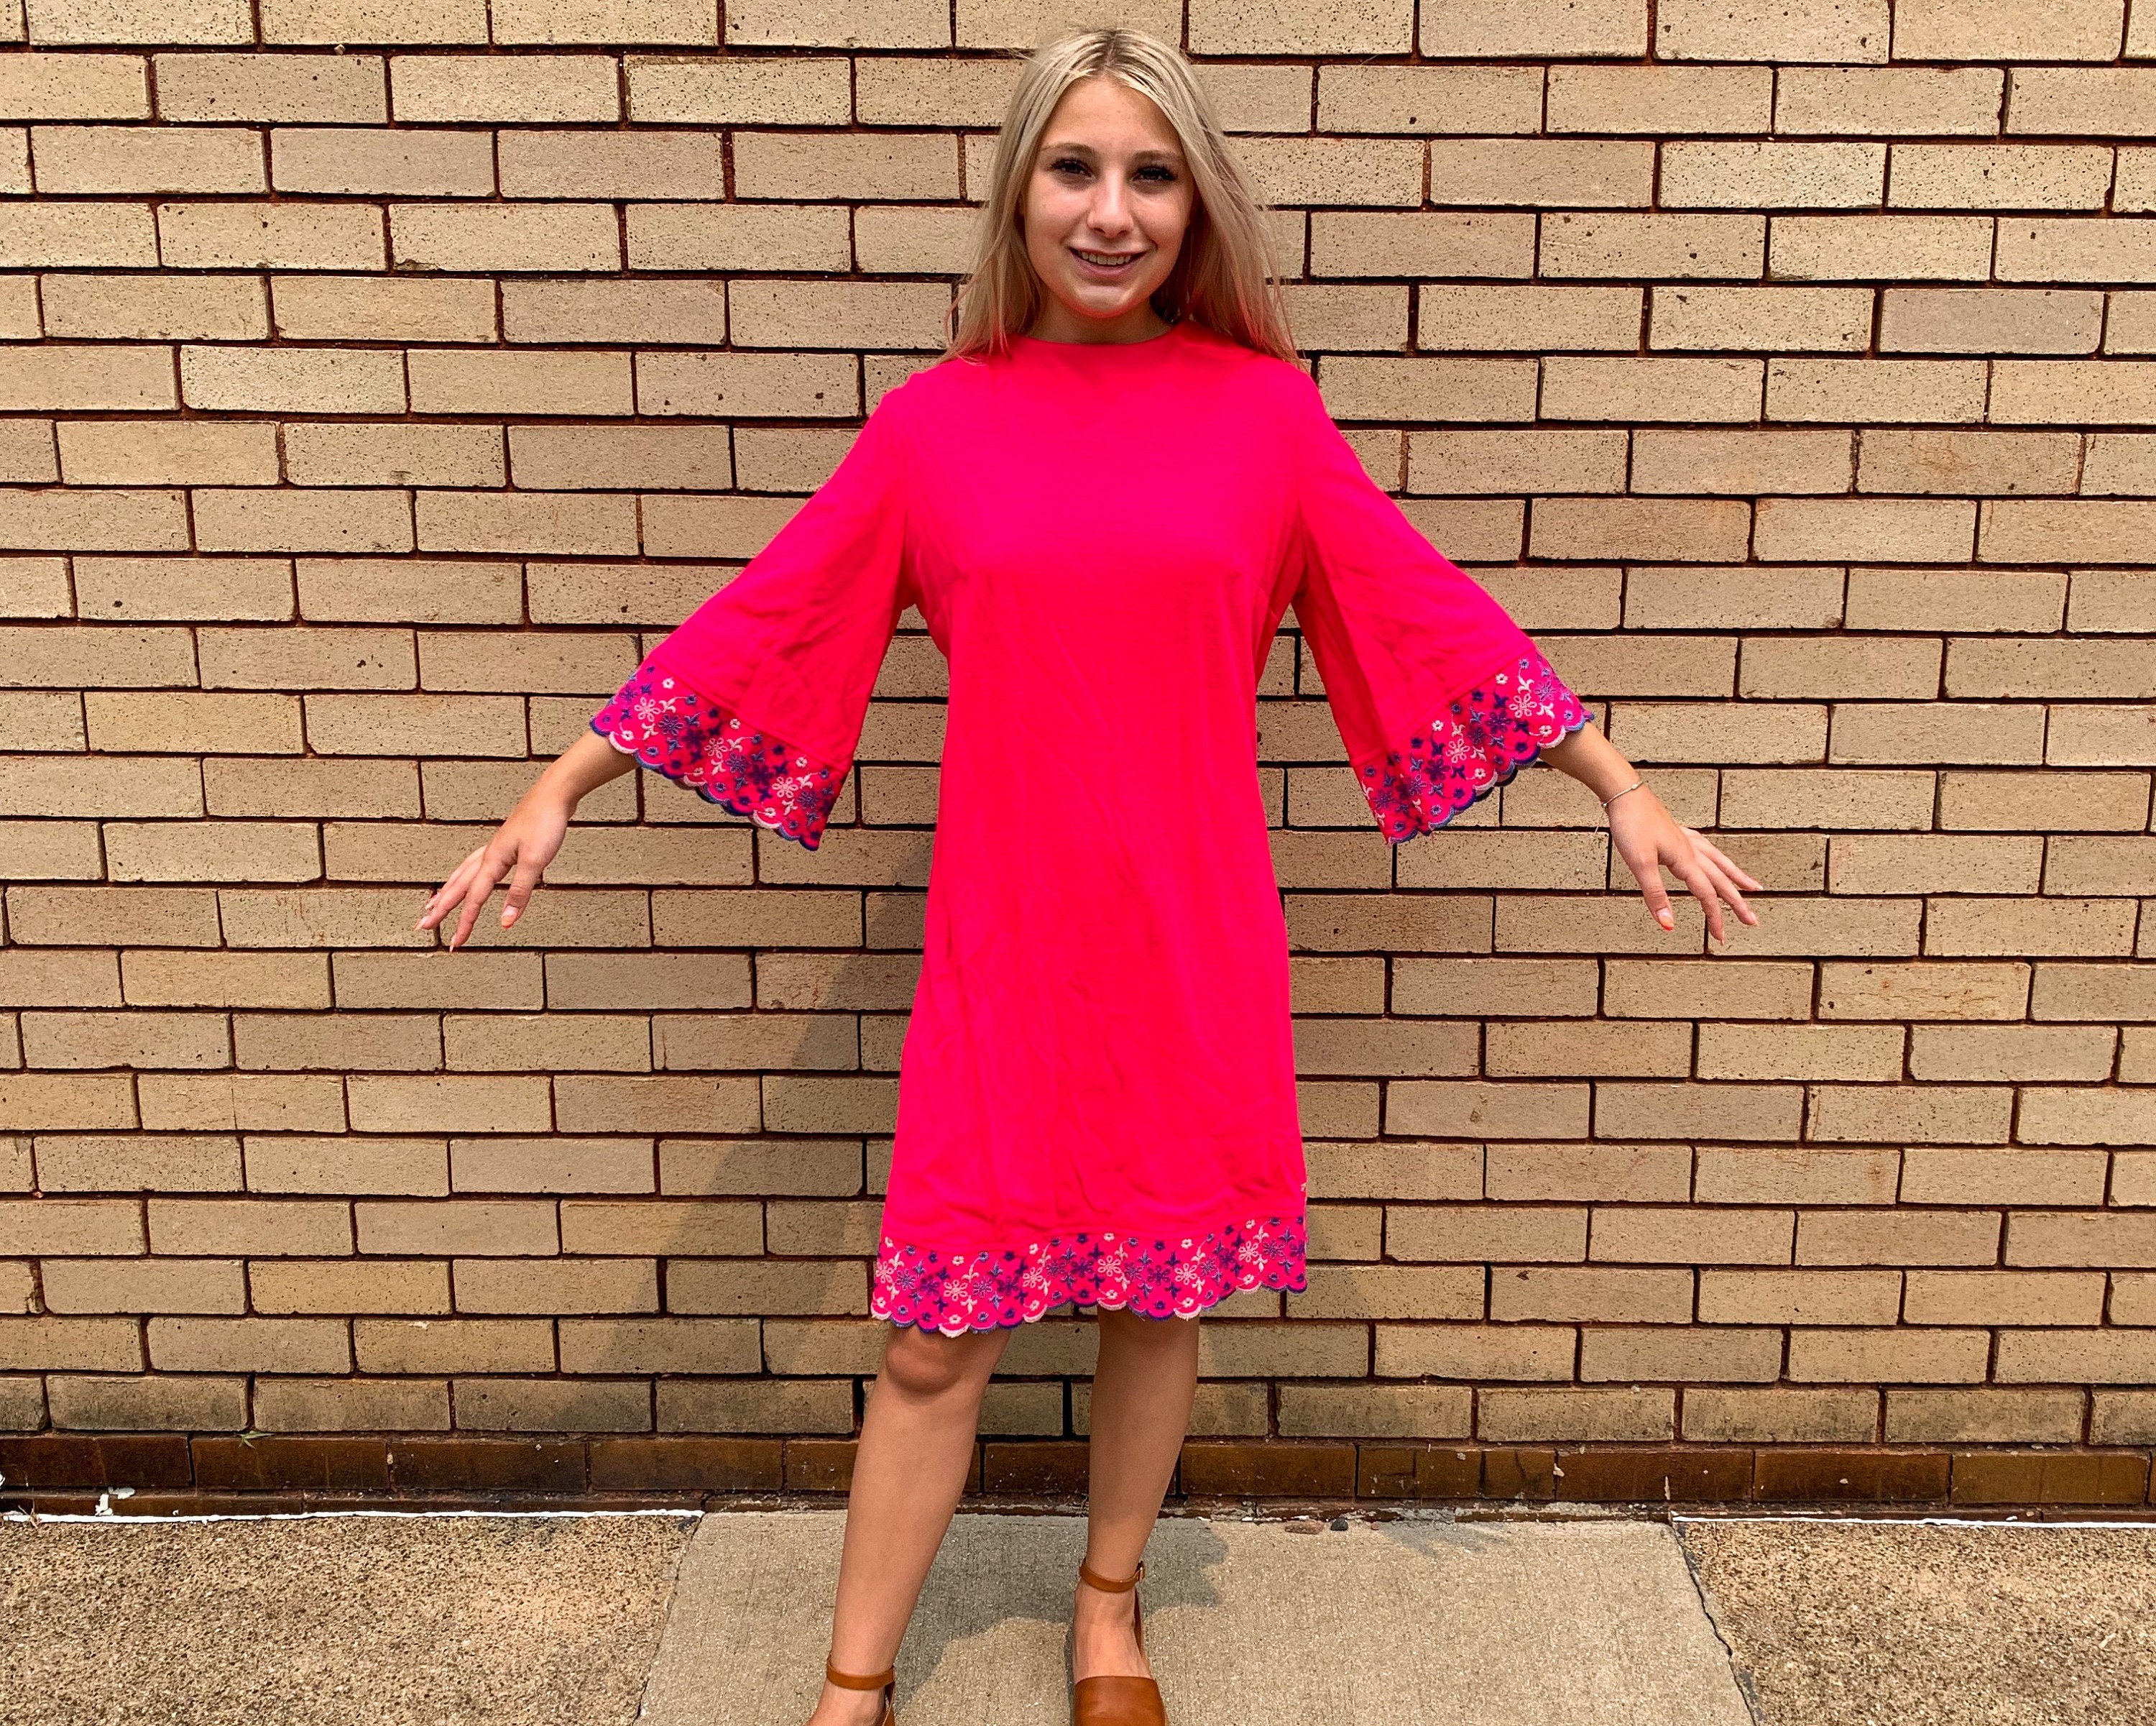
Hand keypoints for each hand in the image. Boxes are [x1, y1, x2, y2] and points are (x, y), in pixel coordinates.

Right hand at [415, 786, 574, 952]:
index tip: (455, 942)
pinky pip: (475, 865)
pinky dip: (465, 876)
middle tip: (423, 924)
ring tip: (435, 903)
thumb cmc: (545, 823)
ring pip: (463, 874)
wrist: (553, 795)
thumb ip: (519, 893)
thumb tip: (506, 922)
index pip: (474, 899)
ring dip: (447, 891)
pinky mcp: (503, 843)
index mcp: (492, 860)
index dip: (465, 922)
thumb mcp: (535, 862)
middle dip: (441, 908)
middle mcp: (488, 854)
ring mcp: (494, 848)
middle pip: (458, 886)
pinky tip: (470, 876)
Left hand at [1605, 784, 1760, 944]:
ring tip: (1753, 887)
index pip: (1707, 895)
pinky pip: (1706, 849)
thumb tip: (1668, 924)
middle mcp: (1691, 850)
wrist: (1624, 794)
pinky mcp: (1677, 832)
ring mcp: (1686, 840)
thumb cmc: (1631, 824)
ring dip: (1736, 878)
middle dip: (1737, 903)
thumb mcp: (1640, 864)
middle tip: (1752, 920)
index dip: (1715, 918)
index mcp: (1685, 860)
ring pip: (1719, 862)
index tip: (1721, 937)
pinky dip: (1717, 859)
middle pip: (1721, 881)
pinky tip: (1713, 858)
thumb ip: (1655, 895)